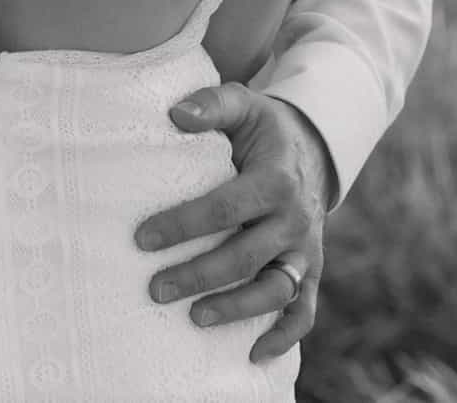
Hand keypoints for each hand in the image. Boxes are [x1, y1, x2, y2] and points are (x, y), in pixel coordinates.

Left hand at [132, 84, 333, 362]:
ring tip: (195, 318)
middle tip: (154, 288)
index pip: (226, 208)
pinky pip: (304, 311)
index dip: (184, 224)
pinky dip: (284, 336)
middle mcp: (295, 219)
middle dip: (198, 275)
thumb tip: (175, 114)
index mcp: (275, 179)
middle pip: (246, 256)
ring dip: (236, 309)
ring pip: (276, 290)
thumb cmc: (263, 128)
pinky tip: (253, 354)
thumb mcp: (243, 104)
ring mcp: (305, 249)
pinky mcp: (311, 270)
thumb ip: (211, 104)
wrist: (313, 148)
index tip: (142, 239)